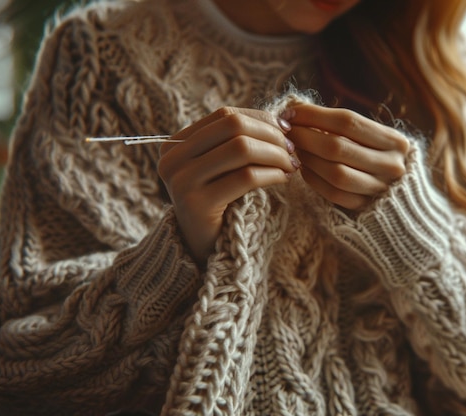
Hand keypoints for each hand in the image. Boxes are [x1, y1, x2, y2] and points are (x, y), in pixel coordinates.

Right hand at [157, 107, 298, 262]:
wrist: (204, 249)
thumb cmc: (220, 203)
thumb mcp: (222, 167)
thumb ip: (238, 141)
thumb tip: (283, 118)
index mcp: (175, 143)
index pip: (225, 115)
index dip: (260, 119)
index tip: (286, 131)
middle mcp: (172, 159)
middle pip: (233, 127)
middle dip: (270, 135)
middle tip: (292, 149)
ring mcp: (181, 181)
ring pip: (241, 149)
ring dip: (275, 154)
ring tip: (291, 165)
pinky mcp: (197, 204)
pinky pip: (246, 177)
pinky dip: (272, 174)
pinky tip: (284, 179)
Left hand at [285, 103, 409, 209]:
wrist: (403, 193)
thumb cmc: (379, 154)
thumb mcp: (372, 136)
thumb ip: (341, 124)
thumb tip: (296, 109)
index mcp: (395, 141)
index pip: (347, 121)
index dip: (314, 115)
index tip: (292, 112)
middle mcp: (392, 165)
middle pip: (337, 147)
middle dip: (305, 137)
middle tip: (286, 132)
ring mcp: (380, 189)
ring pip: (334, 172)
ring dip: (308, 158)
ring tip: (295, 149)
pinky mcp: (366, 207)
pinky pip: (333, 194)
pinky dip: (314, 180)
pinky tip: (304, 168)